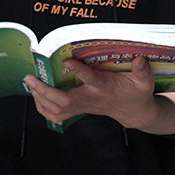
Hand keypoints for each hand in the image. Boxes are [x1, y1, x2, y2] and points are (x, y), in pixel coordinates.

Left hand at [23, 56, 174, 133]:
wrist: (134, 112)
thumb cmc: (137, 92)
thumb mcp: (145, 81)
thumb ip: (142, 71)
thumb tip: (139, 59)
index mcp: (104, 87)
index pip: (91, 79)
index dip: (79, 71)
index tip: (67, 60)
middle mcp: (90, 99)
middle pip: (65, 101)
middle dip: (45, 91)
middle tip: (30, 78)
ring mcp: (83, 107)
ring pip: (57, 111)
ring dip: (40, 99)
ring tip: (30, 83)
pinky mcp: (79, 110)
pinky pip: (57, 115)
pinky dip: (43, 108)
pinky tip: (36, 95)